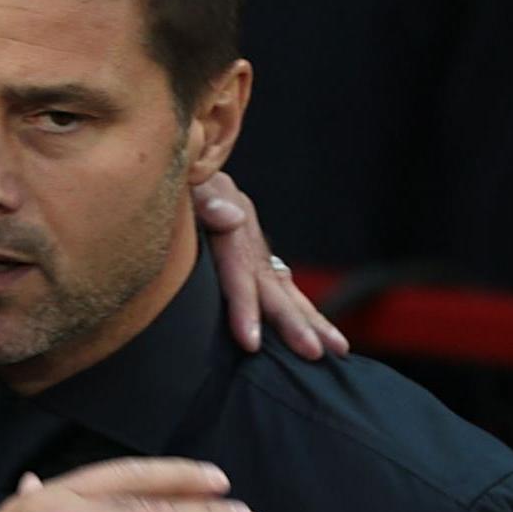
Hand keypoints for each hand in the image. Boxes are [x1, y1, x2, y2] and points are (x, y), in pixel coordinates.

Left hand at [194, 171, 348, 358]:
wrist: (181, 158)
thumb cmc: (174, 174)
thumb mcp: (186, 178)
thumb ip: (203, 196)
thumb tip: (235, 218)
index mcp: (231, 217)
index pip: (239, 270)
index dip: (245, 306)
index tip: (251, 342)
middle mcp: (249, 234)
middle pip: (272, 284)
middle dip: (291, 322)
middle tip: (314, 354)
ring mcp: (253, 243)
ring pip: (284, 286)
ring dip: (309, 319)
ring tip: (338, 350)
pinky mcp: (250, 250)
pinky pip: (277, 283)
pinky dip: (296, 307)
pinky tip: (315, 329)